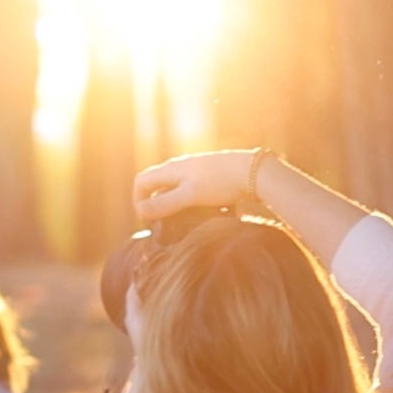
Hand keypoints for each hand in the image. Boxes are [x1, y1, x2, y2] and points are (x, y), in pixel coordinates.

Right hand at [132, 150, 266, 221]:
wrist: (254, 171)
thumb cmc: (220, 182)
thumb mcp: (189, 196)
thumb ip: (164, 204)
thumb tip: (141, 211)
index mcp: (171, 169)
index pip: (141, 181)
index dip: (138, 201)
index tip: (149, 220)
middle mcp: (180, 166)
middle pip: (158, 186)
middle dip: (158, 206)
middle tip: (166, 225)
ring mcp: (196, 170)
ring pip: (177, 190)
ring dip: (177, 207)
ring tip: (188, 222)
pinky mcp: (211, 176)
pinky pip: (194, 191)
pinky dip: (194, 204)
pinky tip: (208, 214)